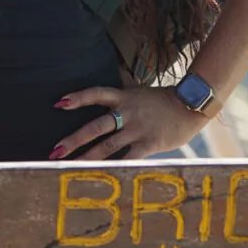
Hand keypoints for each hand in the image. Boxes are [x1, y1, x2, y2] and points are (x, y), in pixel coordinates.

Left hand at [50, 84, 207, 160]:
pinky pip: (128, 158)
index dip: (78, 97)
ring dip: (87, 158)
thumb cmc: (164, 100)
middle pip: (96, 126)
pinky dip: (115, 168)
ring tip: (69, 167)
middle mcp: (127, 113)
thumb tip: (115, 71)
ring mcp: (137, 129)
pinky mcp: (149, 144)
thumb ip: (124, 88)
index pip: (96, 94)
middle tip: (55, 151)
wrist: (192, 105)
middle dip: (74, 139)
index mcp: (124, 97)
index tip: (59, 103)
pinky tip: (102, 176)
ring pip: (107, 146)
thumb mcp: (140, 90)